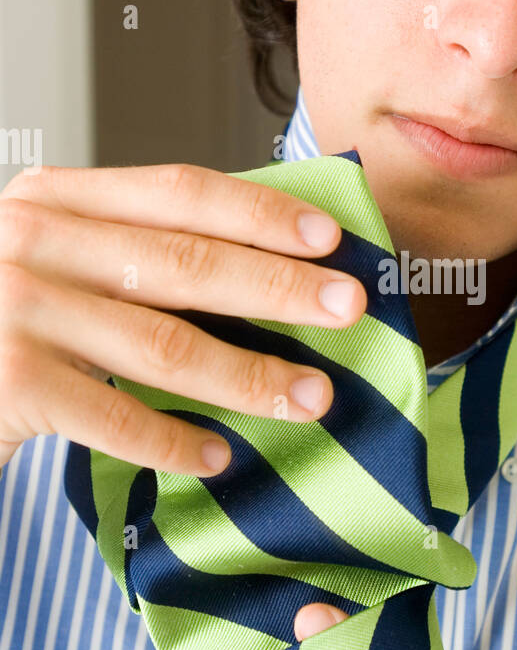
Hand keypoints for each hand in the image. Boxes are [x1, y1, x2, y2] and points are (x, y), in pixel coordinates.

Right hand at [0, 163, 365, 470]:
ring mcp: (14, 308)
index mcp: (55, 198)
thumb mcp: (55, 260)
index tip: (330, 236)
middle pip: (185, 263)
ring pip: (163, 345)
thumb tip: (265, 265)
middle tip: (349, 308)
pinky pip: (112, 417)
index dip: (260, 213)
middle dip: (279, 288)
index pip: (177, 192)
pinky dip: (171, 441)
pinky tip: (214, 457)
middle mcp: (32, 240)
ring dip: (248, 377)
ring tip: (312, 399)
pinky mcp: (6, 380)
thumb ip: (131, 251)